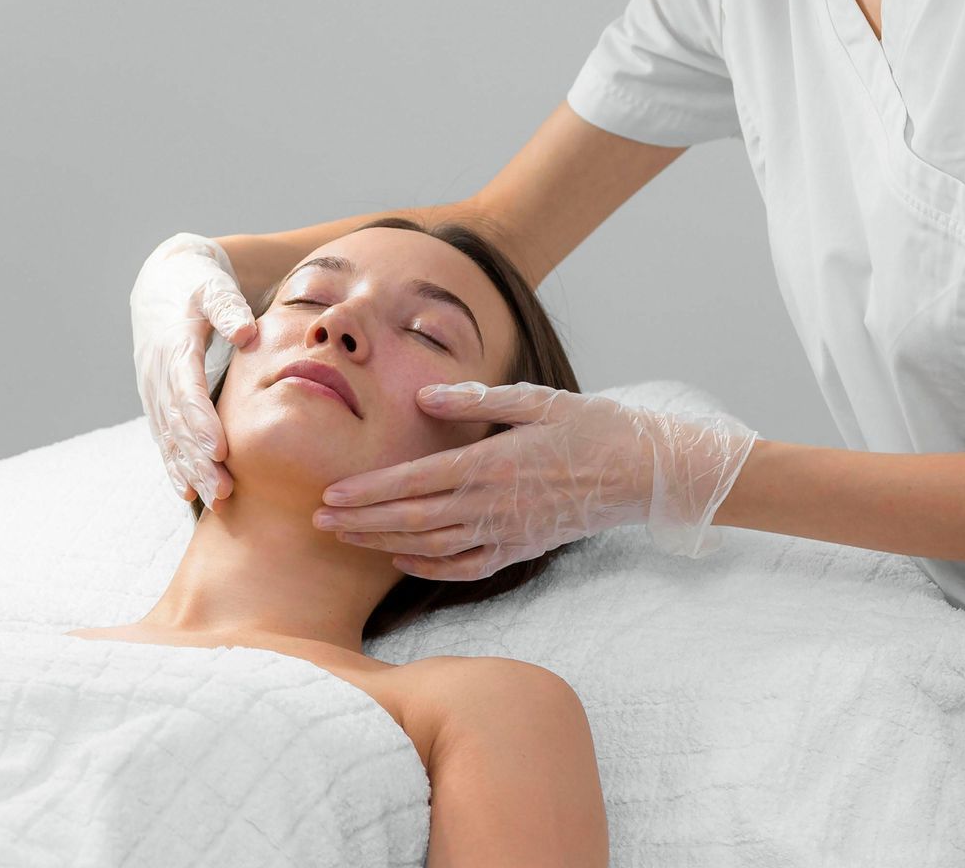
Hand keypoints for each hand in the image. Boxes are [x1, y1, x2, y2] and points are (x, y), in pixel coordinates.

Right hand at [129, 232, 257, 506]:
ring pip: (170, 437)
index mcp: (173, 346)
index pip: (185, 390)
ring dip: (190, 470)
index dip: (200, 421)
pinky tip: (188, 492)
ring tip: (216, 498)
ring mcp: (153, 389)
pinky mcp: (156, 399)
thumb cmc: (198, 284)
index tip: (220, 449)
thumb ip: (228, 308)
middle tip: (224, 490)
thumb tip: (245, 333)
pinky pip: (163, 437)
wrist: (163, 283)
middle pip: (177, 424)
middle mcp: (158, 373)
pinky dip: (174, 465)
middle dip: (198, 460)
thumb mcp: (213, 286)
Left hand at [311, 381, 759, 577]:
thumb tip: (425, 396)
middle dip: (361, 521)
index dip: (368, 492)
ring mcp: (507, 533)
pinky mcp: (521, 549)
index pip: (414, 482)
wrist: (647, 473)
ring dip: (383, 544)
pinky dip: (429, 567)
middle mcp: (493, 504)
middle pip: (412, 519)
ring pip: (432, 547)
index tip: (330, 495)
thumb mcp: (536, 400)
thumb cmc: (593, 426)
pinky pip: (466, 567)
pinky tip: (401, 561)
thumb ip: (476, 401)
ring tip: (346, 539)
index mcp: (492, 464)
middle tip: (318, 521)